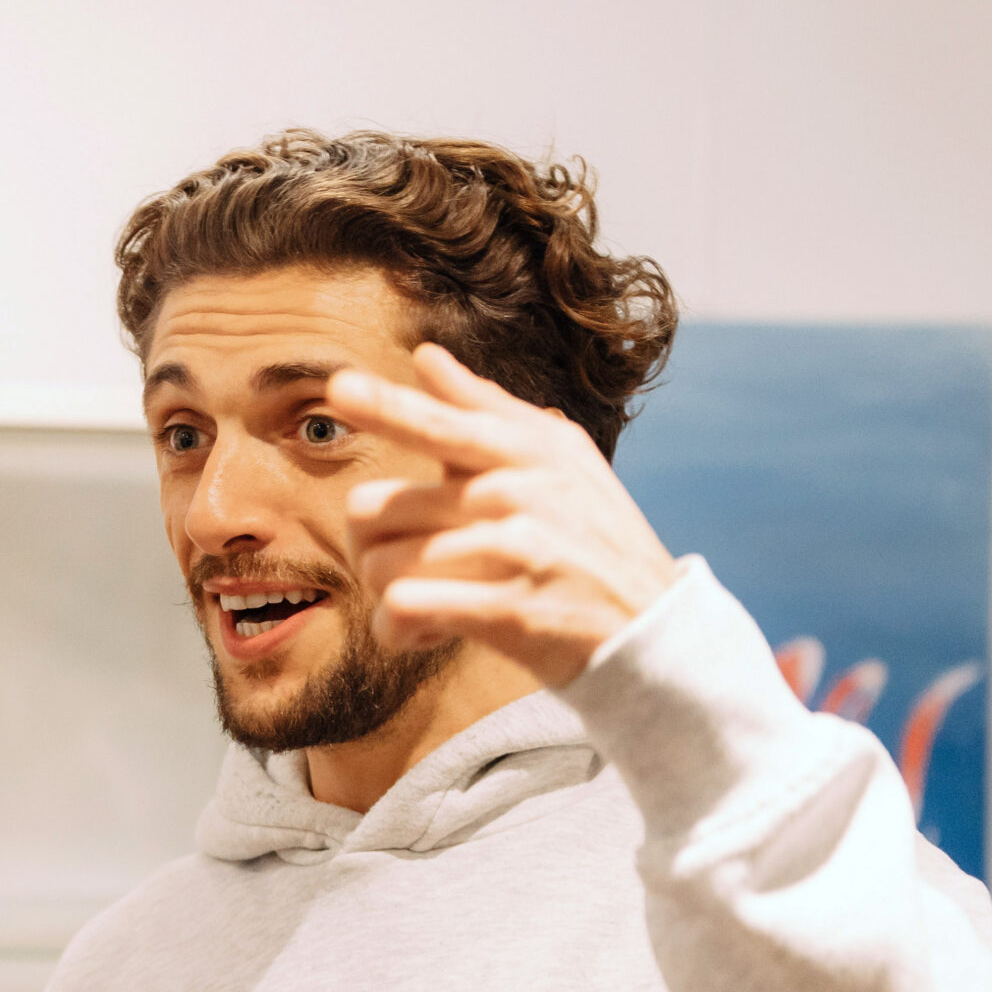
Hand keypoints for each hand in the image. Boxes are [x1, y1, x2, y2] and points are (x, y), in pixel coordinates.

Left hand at [324, 344, 681, 686]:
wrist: (653, 628)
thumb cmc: (590, 540)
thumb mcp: (557, 461)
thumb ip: (484, 408)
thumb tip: (425, 357)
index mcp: (525, 448)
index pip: (441, 422)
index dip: (386, 406)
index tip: (338, 387)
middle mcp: (517, 490)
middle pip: (373, 508)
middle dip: (367, 548)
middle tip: (398, 566)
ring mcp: (514, 550)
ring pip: (381, 565)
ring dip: (385, 596)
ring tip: (423, 604)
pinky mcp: (508, 610)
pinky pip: (406, 609)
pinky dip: (400, 630)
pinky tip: (427, 634)